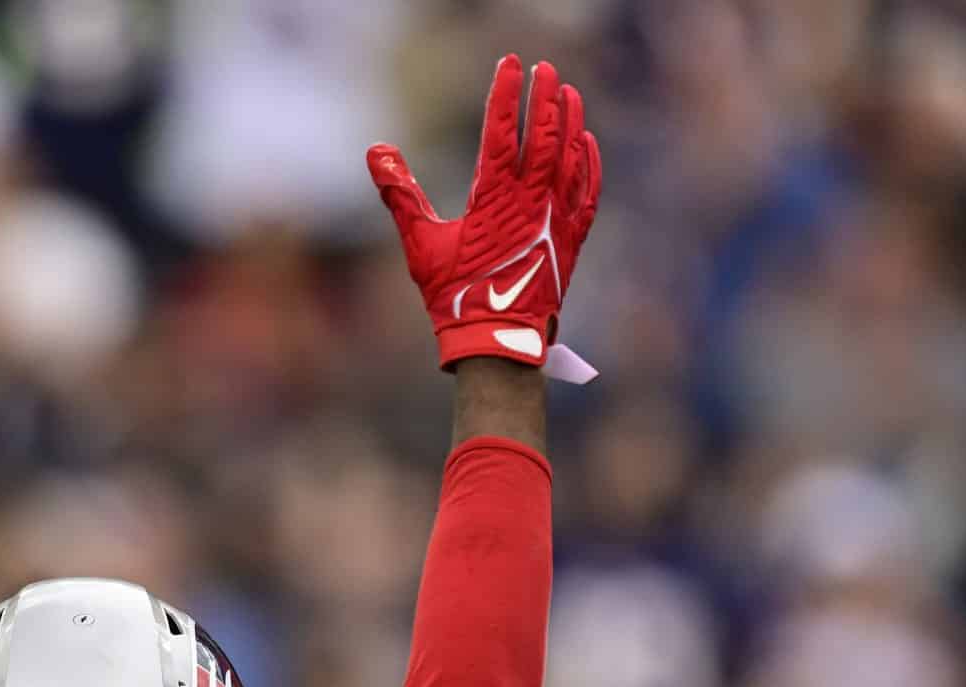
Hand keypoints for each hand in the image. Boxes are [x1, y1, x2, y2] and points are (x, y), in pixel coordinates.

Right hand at [368, 55, 600, 377]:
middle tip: (544, 69)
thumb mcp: (421, 245)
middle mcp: (531, 203)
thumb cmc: (455, 297)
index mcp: (494, 200)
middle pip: (544, 136)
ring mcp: (556, 221)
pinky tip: (586, 144)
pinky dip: (589, 164)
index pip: (502, 132)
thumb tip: (376, 152)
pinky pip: (587, 193)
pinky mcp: (570, 240)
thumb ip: (400, 194)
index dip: (506, 94)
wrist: (498, 344)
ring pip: (570, 158)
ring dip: (570, 122)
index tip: (510, 63)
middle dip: (544, 98)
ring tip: (567, 93)